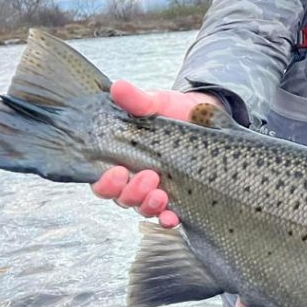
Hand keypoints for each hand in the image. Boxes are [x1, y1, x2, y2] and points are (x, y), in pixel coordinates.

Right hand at [91, 80, 219, 227]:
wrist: (205, 115)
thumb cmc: (173, 110)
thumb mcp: (156, 103)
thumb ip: (137, 100)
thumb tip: (119, 87)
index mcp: (121, 158)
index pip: (101, 180)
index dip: (104, 182)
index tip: (117, 171)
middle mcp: (134, 179)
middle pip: (120, 198)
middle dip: (130, 193)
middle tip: (148, 177)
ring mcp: (157, 189)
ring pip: (143, 208)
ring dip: (149, 206)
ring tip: (161, 195)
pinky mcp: (180, 196)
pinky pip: (168, 216)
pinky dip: (168, 220)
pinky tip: (172, 218)